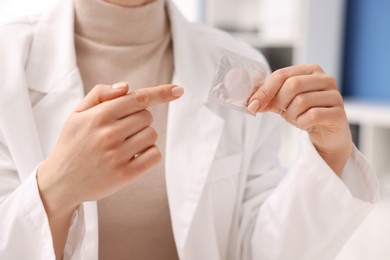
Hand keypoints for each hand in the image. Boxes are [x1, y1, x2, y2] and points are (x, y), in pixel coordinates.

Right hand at [37, 83, 183, 216]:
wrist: (61, 182)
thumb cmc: (72, 144)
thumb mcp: (76, 115)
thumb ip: (100, 95)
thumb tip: (126, 87)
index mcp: (99, 115)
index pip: (139, 98)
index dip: (161, 93)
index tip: (179, 90)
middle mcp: (109, 133)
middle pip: (147, 116)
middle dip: (139, 120)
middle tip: (122, 131)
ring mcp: (118, 155)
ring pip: (152, 135)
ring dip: (144, 138)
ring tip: (124, 145)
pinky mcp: (126, 174)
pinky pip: (154, 156)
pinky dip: (149, 154)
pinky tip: (133, 157)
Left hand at [247, 64, 351, 175]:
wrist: (326, 134)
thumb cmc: (305, 113)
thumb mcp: (282, 103)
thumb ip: (267, 98)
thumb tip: (251, 102)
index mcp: (310, 70)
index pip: (281, 75)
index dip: (264, 91)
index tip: (253, 105)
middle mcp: (325, 79)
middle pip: (292, 85)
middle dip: (281, 102)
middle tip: (283, 110)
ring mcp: (334, 95)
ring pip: (301, 101)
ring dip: (292, 114)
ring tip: (297, 117)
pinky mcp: (338, 113)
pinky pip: (312, 115)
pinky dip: (302, 122)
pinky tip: (305, 123)